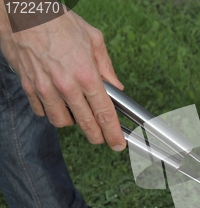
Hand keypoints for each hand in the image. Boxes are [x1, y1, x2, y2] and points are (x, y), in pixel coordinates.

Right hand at [0, 8, 125, 150]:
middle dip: (97, 136)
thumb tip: (116, 86)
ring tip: (78, 115)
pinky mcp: (28, 87)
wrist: (21, 12)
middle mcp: (66, 85)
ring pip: (61, 121)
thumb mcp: (92, 39)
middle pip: (85, 123)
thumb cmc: (57, 21)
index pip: (104, 112)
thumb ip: (106, 67)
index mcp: (86, 73)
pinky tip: (57, 102)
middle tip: (102, 139)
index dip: (113, 132)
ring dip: (72, 122)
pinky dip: (51, 111)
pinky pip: (41, 111)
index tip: (118, 143)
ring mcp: (44, 88)